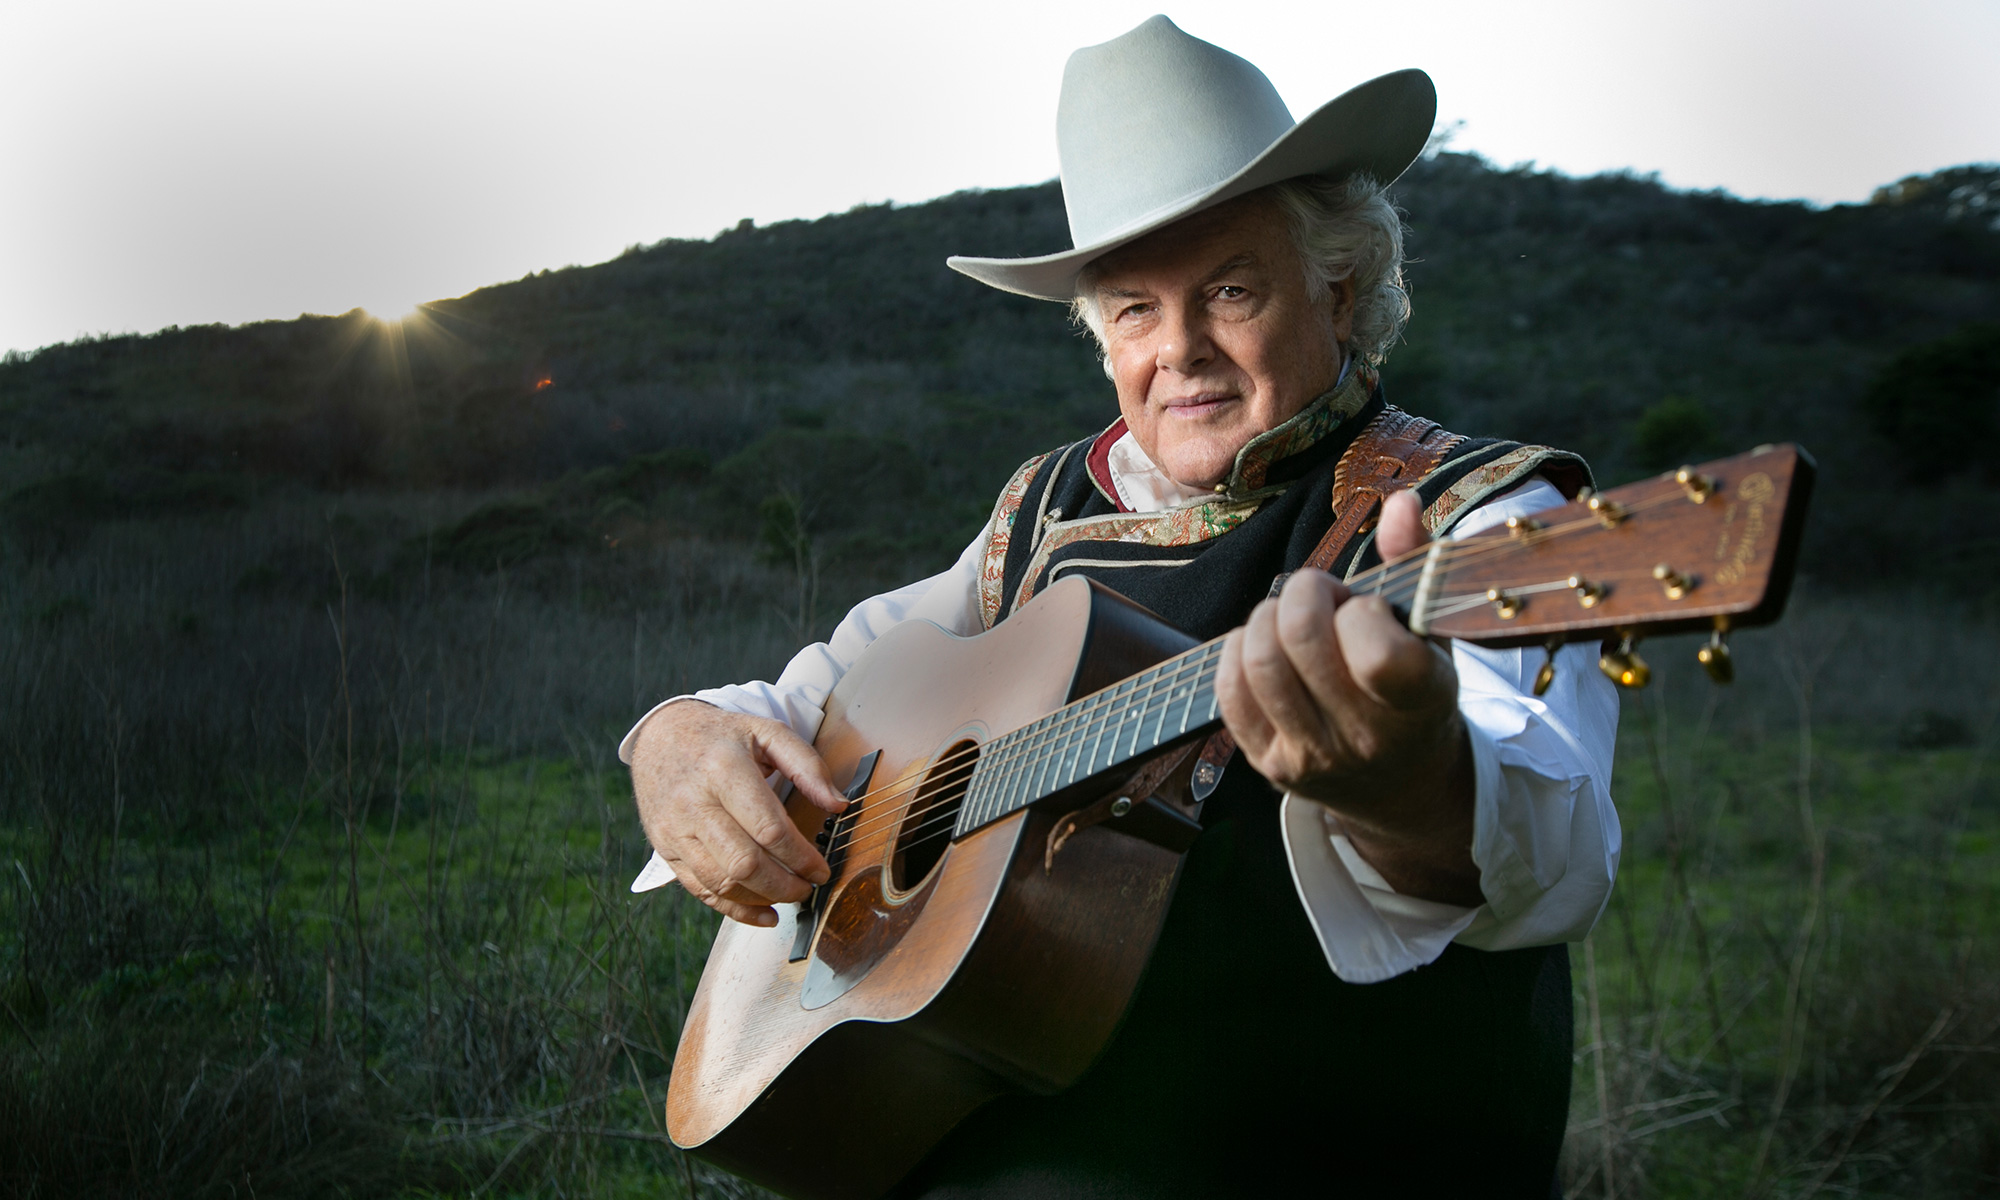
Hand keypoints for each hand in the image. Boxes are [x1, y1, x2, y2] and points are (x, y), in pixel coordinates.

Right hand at [629, 701, 850, 926]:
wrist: (661, 736)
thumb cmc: (720, 737)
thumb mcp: (767, 733)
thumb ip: (807, 765)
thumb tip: (838, 804)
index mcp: (724, 769)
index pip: (769, 829)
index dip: (801, 857)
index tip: (820, 869)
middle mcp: (694, 802)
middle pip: (745, 863)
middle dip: (784, 885)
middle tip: (807, 887)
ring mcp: (675, 829)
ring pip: (722, 882)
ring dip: (762, 898)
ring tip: (788, 896)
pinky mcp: (665, 848)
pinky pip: (700, 890)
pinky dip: (734, 910)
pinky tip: (763, 912)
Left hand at [1214, 489, 1481, 904]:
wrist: (1403, 787)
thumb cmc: (1416, 694)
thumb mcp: (1432, 633)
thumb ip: (1415, 563)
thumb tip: (1401, 502)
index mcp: (1421, 702)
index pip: (1376, 652)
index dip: (1361, 610)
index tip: (1368, 609)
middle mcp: (1366, 738)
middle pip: (1301, 637)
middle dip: (1304, 593)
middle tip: (1322, 598)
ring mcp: (1313, 756)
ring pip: (1260, 660)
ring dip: (1268, 617)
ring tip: (1294, 620)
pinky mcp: (1270, 765)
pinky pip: (1229, 690)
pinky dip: (1238, 650)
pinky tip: (1266, 645)